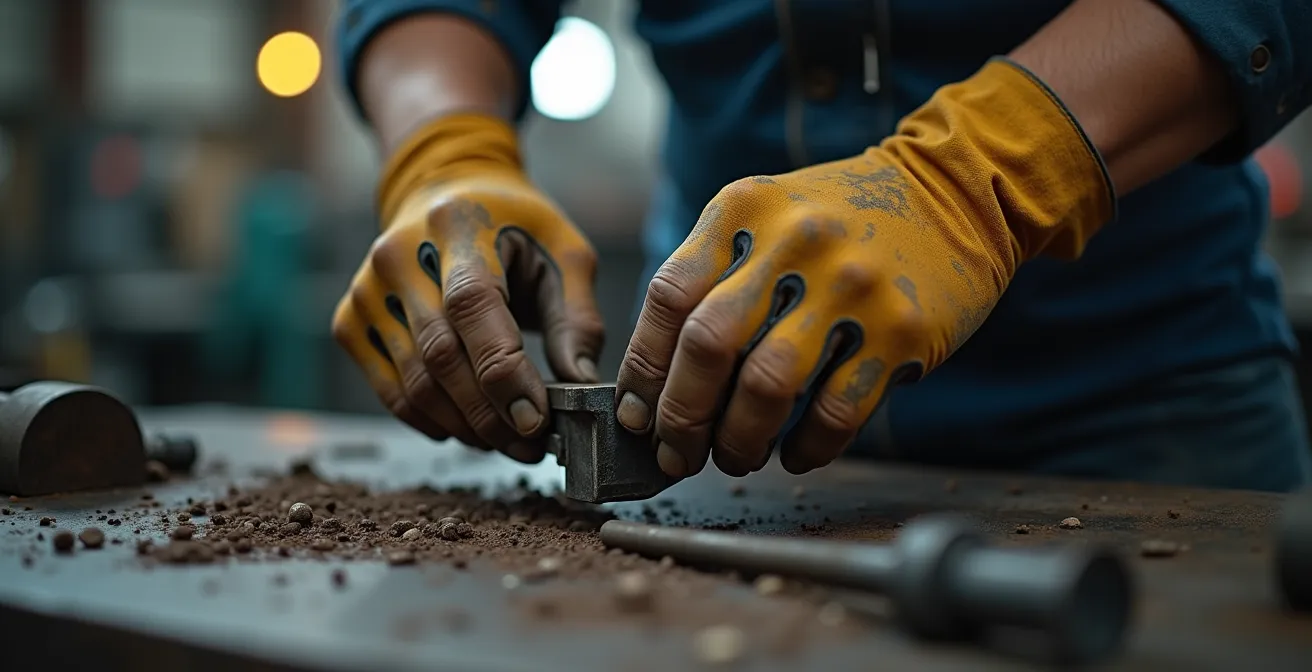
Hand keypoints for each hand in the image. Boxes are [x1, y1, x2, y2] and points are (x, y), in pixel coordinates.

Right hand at [333, 113, 603, 461]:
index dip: (502, 370)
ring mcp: (367, 289)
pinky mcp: (351, 319)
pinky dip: (430, 421)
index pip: (472, 306)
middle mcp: (399, 255)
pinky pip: (389, 390)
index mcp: (459, 228)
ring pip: (413, 382)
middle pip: (440, 355)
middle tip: (530, 445)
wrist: (445, 190)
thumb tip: (581, 387)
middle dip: (490, 414)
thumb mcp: (564, 254)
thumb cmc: (515, 228)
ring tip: (507, 442)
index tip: (536, 419)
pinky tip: (466, 428)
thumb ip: (577, 319)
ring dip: (464, 426)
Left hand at [615, 59, 1113, 477]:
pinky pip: (837, 410)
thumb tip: (656, 379)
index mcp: (745, 209)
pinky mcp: (902, 329)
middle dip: (680, 416)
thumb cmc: (840, 218)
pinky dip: (807, 446)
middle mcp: (794, 241)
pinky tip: (795, 454)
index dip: (643, 367)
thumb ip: (713, 274)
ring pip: (767, 386)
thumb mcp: (768, 214)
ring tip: (734, 458)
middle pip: (708, 346)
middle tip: (674, 453)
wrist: (957, 191)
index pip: (668, 297)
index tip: (635, 414)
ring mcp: (852, 285)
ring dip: (739, 440)